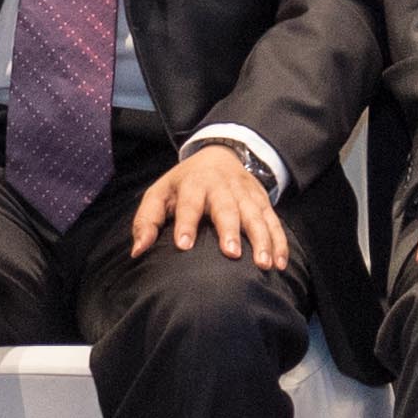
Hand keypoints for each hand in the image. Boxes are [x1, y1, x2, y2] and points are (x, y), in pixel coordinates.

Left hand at [135, 139, 292, 269]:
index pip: (189, 202)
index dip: (186, 222)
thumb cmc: (183, 183)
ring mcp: (245, 193)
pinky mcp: (262, 200)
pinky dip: (279, 241)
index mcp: (193, 184)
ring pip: (255, 215)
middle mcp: (221, 187)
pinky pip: (273, 221)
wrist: (219, 153)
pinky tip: (280, 263)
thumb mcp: (159, 194)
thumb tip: (137, 251)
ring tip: (263, 264)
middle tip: (232, 253)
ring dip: (261, 239)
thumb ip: (146, 221)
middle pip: (227, 208)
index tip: (183, 245)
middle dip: (230, 230)